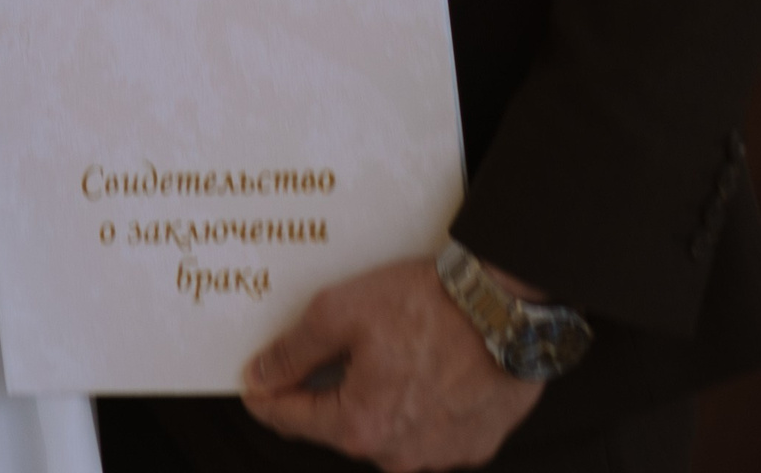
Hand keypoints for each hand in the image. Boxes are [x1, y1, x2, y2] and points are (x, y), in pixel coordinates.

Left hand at [241, 256, 542, 468]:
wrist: (507, 306)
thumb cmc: (428, 305)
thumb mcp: (341, 311)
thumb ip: (294, 351)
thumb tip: (260, 376)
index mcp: (361, 427)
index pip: (293, 419)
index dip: (267, 394)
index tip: (253, 380)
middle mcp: (399, 456)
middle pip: (342, 424)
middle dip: (329, 389)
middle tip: (329, 348)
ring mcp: (440, 455)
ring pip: (387, 428)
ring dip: (378, 396)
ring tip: (386, 348)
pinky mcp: (474, 443)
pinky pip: (429, 428)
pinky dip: (418, 401)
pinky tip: (423, 363)